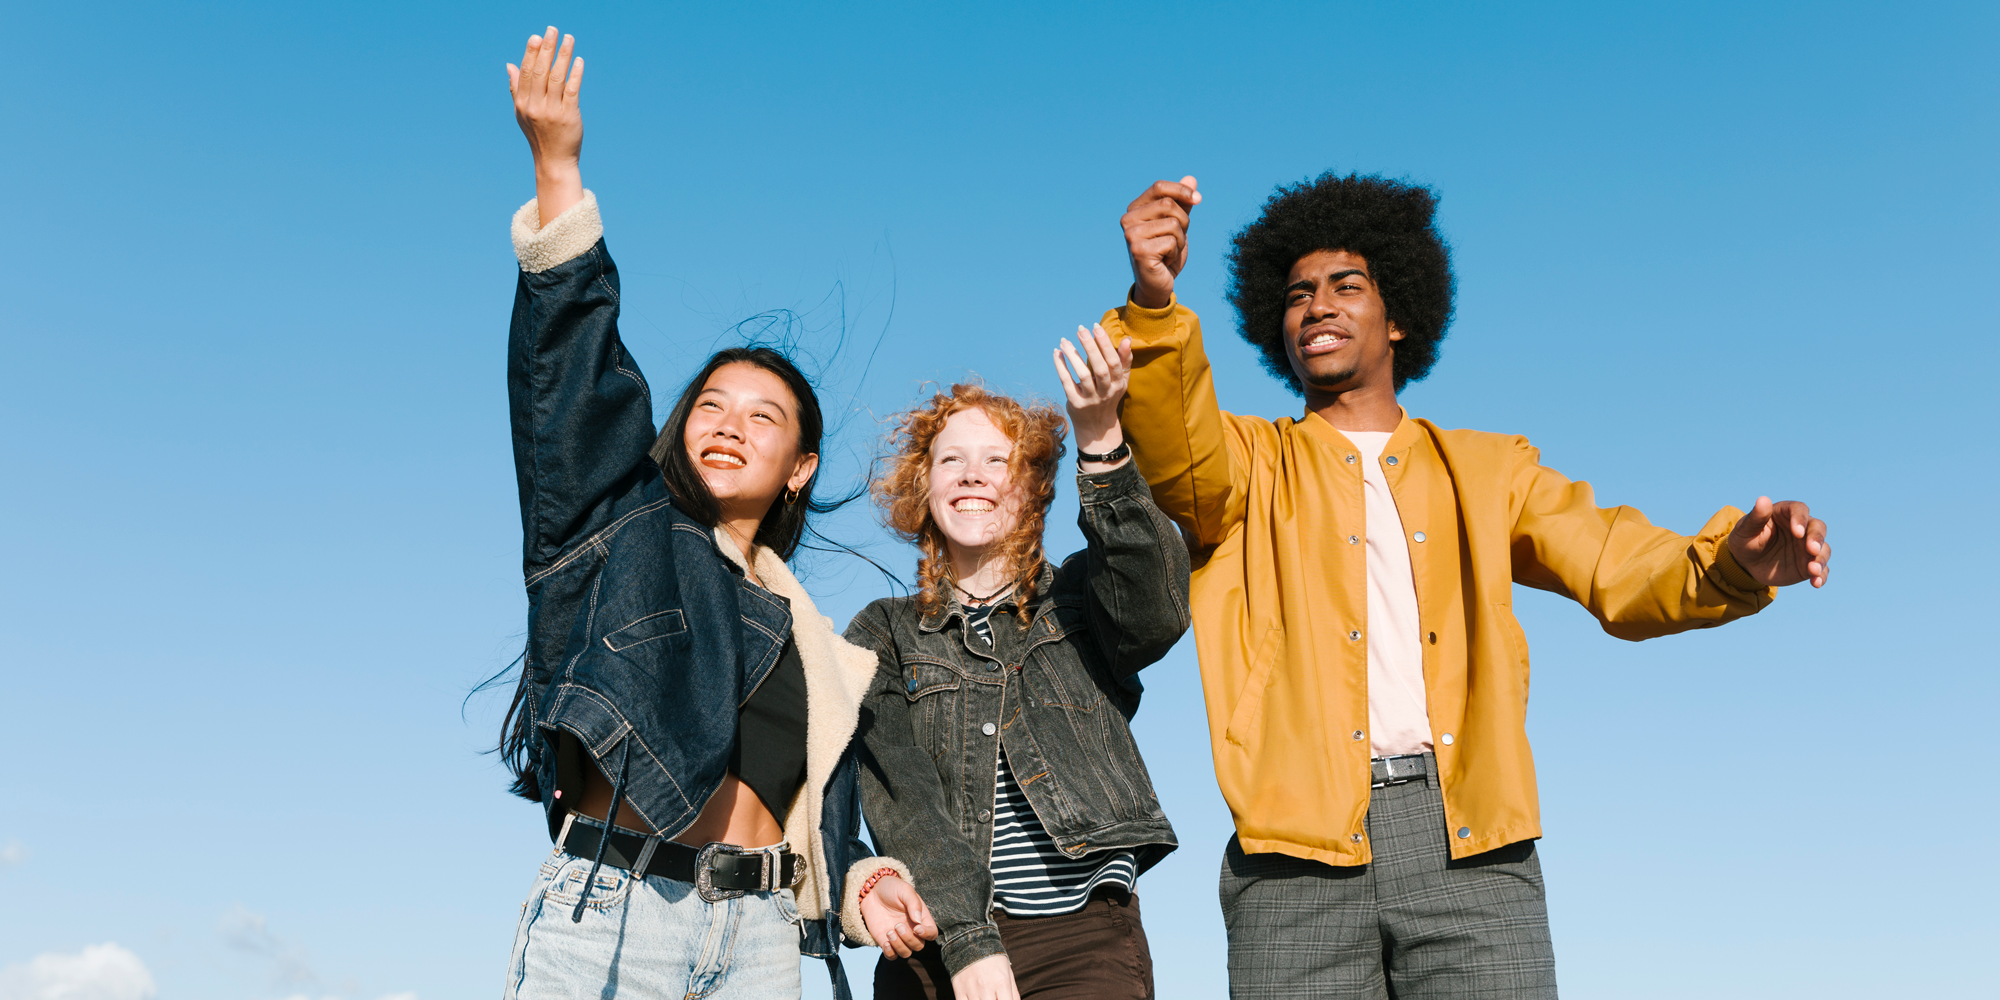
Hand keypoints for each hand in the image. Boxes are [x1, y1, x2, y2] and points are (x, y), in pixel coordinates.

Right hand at [506, 27, 584, 222]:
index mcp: (523, 103)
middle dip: (546, 48)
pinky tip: (579, 61)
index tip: (537, 37)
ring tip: (570, 39)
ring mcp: (552, 111)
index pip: (526, 72)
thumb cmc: (539, 135)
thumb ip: (517, 89)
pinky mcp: (568, 116)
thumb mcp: (522, 113)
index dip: (531, 53)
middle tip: (553, 30)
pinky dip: (575, 74)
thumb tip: (510, 65)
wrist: (553, 161)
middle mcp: (535, 106)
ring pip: (557, 78)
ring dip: (563, 56)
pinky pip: (572, 91)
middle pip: (540, 71)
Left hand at [858, 876, 937, 958]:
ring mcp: (899, 937)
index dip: (927, 934)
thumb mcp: (905, 890)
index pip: (932, 933)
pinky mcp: (886, 941)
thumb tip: (919, 921)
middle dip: (909, 938)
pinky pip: (892, 956)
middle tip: (898, 925)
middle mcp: (912, 930)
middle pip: (918, 945)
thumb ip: (914, 904)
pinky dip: (890, 953)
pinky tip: (885, 942)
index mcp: (921, 918)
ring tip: (890, 931)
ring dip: (899, 946)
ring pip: (906, 953)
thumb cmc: (892, 888)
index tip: (916, 928)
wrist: (872, 891)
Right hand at [949, 954, 1020, 999]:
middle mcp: (987, 987)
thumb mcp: (1008, 972)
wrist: (971, 940)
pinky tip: (974, 999)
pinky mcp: (959, 990)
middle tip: (993, 998)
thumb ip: (1014, 993)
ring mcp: (972, 989)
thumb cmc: (993, 958)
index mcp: (1002, 983)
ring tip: (985, 997)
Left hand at [1054, 322, 1132, 468]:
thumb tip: (1127, 338)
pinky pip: (1067, 383)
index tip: (1096, 327)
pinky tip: (1057, 353)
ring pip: (1082, 375)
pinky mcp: (1076, 404)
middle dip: (1090, 347)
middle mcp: (1106, 392)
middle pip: (1099, 368)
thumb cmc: (1108, 396)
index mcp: (1118, 384)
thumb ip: (1124, 360)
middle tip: (1080, 329)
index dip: (1105, 344)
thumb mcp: (1120, 381)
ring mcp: (1090, 399)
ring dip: (1073, 356)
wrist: (1096, 427)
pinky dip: (1061, 367)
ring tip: (1064, 340)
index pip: (1114, 362)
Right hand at [1121, 177, 1200, 308]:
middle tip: (1177, 238)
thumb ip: (1182, 203)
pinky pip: (1171, 242)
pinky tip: (1164, 261)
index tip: (1198, 199)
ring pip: (1173, 224)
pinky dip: (1175, 253)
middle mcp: (1128, 220)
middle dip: (1183, 222)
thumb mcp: (1178, 224)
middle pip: (1169, 204)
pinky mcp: (1139, 251)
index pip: (1159, 187)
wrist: (1158, 284)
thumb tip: (1191, 179)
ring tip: (1169, 251)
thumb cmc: (1166, 253)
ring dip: (1180, 240)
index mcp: (1135, 209)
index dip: (1182, 190)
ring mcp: (1131, 235)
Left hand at [1726, 497, 1830, 587]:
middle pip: (1818, 528)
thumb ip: (1756, 516)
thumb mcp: (1746, 529)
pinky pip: (1820, 570)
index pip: (1799, 510)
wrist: (1745, 562)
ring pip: (1823, 549)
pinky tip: (1816, 583)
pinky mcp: (1808, 564)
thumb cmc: (1745, 539)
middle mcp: (1802, 528)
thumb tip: (1763, 500)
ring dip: (1821, 559)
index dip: (1800, 519)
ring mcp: (1807, 547)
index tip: (1797, 532)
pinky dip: (1821, 576)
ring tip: (1813, 570)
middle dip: (1817, 539)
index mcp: (1786, 513)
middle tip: (1812, 550)